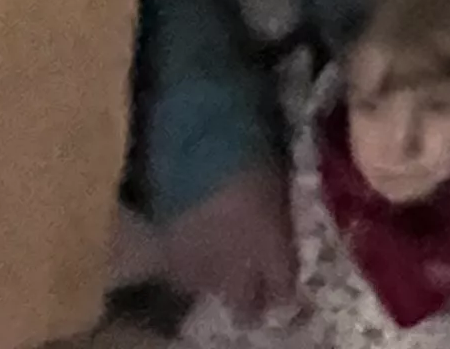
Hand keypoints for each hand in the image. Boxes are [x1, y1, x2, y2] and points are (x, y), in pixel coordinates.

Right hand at [159, 165, 297, 319]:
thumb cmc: (251, 152)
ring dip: (217, 283)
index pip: (282, 287)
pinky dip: (188, 271)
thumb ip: (278, 216)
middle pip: (244, 304)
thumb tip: (276, 226)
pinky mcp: (168, 256)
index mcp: (271, 246)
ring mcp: (200, 266)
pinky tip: (192, 256)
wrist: (196, 145)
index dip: (281, 290)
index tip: (280, 289)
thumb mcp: (278, 185)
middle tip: (250, 295)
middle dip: (249, 302)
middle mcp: (238, 266)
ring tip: (219, 269)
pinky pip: (181, 277)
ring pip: (211, 292)